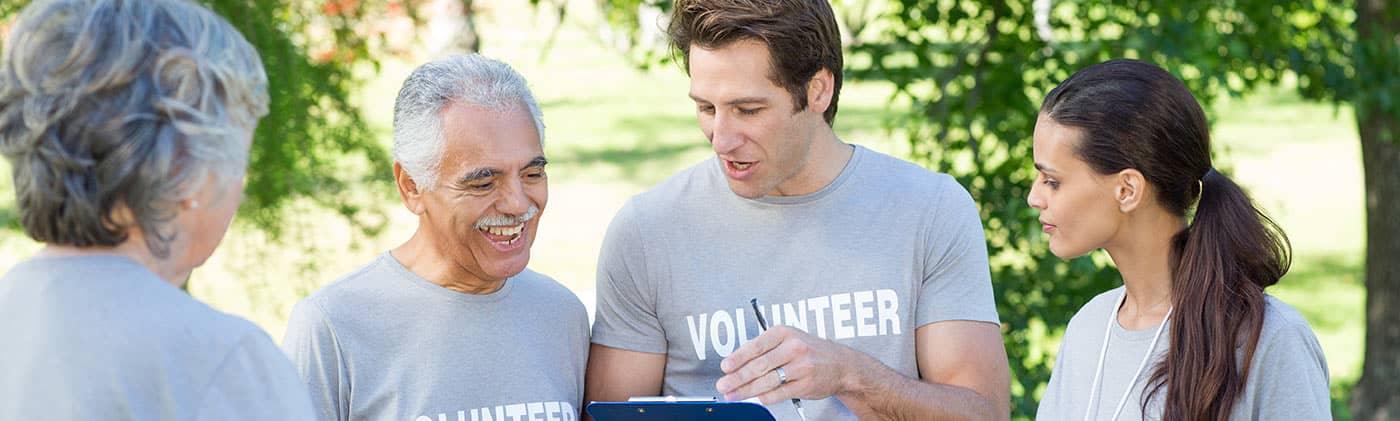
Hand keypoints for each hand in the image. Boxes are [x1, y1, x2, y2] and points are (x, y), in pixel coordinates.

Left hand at [714, 325, 868, 403]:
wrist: (841, 364)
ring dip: (747, 390)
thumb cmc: (811, 350)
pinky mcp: (805, 384)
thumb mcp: (789, 339)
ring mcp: (801, 367)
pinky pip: (780, 392)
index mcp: (785, 333)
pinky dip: (765, 396)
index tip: (725, 366)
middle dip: (738, 377)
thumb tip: (738, 362)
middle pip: (759, 365)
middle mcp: (793, 348)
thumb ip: (765, 348)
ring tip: (733, 394)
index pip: (756, 346)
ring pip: (768, 380)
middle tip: (724, 384)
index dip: (738, 357)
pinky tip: (755, 398)